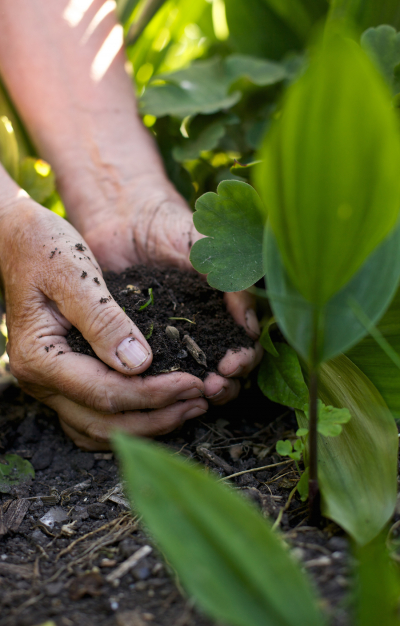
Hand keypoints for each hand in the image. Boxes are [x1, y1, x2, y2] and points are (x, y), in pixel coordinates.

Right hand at [0, 199, 214, 449]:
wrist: (18, 240)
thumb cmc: (44, 248)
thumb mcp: (75, 275)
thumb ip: (104, 320)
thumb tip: (139, 364)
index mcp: (39, 357)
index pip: (104, 393)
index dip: (154, 394)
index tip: (194, 383)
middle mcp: (38, 380)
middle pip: (103, 422)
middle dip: (157, 418)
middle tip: (201, 402)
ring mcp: (47, 384)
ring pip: (97, 429)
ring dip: (145, 425)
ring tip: (188, 408)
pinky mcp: (60, 379)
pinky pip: (92, 417)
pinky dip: (126, 420)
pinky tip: (158, 409)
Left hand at [77, 174, 262, 403]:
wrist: (123, 219)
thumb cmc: (173, 228)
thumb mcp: (211, 251)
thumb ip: (234, 283)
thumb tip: (250, 328)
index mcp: (223, 314)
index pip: (245, 349)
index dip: (243, 361)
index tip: (231, 365)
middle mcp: (200, 332)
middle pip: (223, 373)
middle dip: (223, 385)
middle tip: (210, 388)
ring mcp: (168, 341)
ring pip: (189, 379)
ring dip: (194, 392)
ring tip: (187, 394)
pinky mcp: (136, 343)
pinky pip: (149, 370)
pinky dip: (155, 385)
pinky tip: (153, 390)